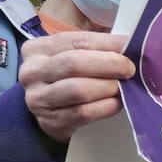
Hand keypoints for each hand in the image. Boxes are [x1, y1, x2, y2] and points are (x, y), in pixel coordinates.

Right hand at [19, 31, 133, 142]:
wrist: (50, 111)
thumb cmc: (66, 78)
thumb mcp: (74, 56)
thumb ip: (96, 49)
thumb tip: (129, 45)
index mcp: (38, 48)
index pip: (78, 41)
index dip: (109, 44)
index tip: (129, 48)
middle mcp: (33, 72)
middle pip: (76, 63)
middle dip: (110, 65)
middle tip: (128, 70)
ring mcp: (38, 98)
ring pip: (80, 90)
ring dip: (108, 87)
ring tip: (121, 87)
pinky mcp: (50, 121)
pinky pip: (85, 112)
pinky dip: (107, 106)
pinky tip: (116, 102)